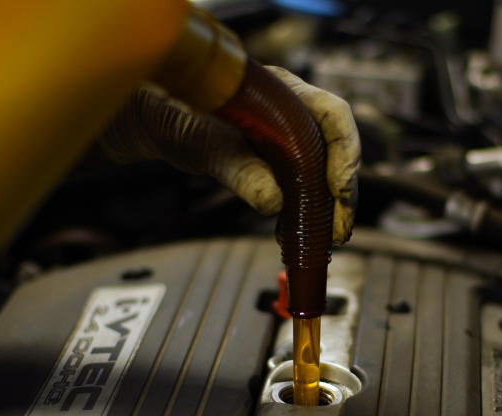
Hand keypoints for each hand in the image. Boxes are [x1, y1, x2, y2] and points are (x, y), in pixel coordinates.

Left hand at [98, 66, 359, 243]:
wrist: (157, 121)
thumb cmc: (176, 115)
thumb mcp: (205, 144)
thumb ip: (239, 171)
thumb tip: (274, 202)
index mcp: (281, 92)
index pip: (333, 114)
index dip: (344, 152)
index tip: (337, 188)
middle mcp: (292, 111)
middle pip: (336, 148)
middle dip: (342, 191)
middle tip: (339, 229)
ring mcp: (286, 136)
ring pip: (323, 169)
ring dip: (329, 205)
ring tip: (327, 237)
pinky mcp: (276, 160)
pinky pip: (302, 184)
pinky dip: (305, 208)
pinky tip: (298, 231)